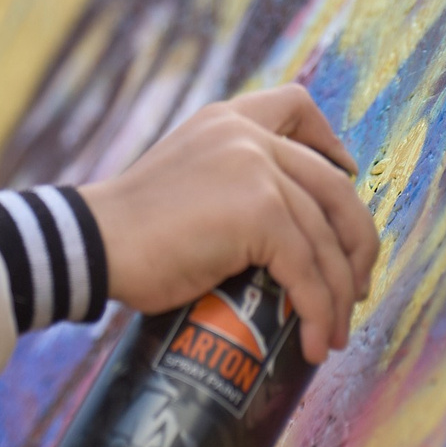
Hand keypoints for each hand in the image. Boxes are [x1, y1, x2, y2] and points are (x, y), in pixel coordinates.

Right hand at [77, 85, 379, 363]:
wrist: (90, 244)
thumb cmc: (128, 232)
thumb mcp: (183, 179)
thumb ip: (225, 182)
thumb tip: (275, 237)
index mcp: (225, 121)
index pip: (295, 104)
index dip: (330, 141)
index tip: (345, 172)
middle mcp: (246, 135)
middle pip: (335, 187)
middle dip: (356, 243)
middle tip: (352, 286)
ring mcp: (256, 170)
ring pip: (326, 240)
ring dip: (338, 295)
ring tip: (333, 331)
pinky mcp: (259, 212)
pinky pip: (308, 272)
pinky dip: (318, 313)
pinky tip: (314, 342)